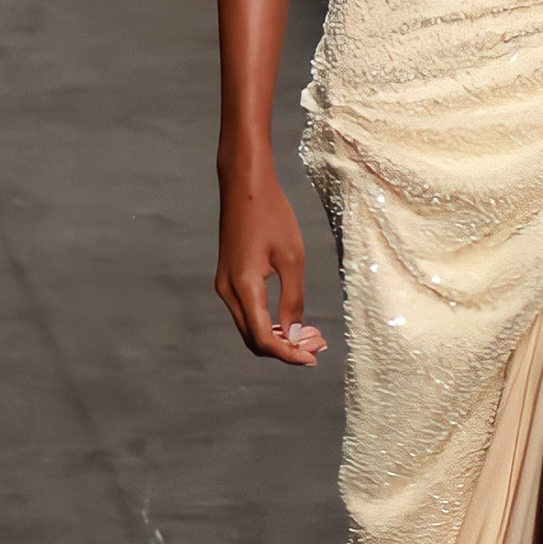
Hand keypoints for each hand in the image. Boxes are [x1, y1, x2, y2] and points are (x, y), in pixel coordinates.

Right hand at [216, 165, 327, 364]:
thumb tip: (296, 336)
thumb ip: (293, 300)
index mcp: (244, 287)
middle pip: (254, 339)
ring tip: (311, 335)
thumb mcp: (292, 258)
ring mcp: (225, 285)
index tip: (312, 358)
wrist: (244, 185)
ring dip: (278, 337)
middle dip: (286, 348)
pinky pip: (246, 313)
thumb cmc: (272, 215)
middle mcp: (228, 292)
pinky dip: (268, 323)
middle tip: (318, 346)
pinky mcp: (228, 278)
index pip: (263, 338)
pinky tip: (291, 320)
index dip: (288, 354)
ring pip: (249, 328)